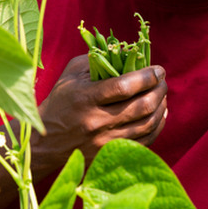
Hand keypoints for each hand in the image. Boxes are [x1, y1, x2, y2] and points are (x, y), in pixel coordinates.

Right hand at [27, 55, 167, 178]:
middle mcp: (97, 122)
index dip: (147, 76)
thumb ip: (98, 59)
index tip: (158, 70)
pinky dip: (157, 125)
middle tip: (162, 81)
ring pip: (147, 124)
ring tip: (161, 95)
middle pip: (141, 106)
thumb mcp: (72, 74)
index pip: (124, 87)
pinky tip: (158, 113)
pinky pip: (145, 141)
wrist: (45, 142)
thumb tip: (127, 53)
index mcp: (86, 98)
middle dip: (159, 89)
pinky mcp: (111, 155)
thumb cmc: (60, 101)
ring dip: (161, 106)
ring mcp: (105, 142)